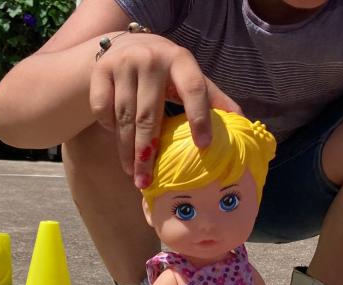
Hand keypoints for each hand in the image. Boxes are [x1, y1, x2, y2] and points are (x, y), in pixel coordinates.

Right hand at [89, 32, 240, 188]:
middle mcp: (151, 59)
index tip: (204, 147)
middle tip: (147, 180)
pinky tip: (117, 140)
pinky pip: (103, 110)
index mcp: (180, 60)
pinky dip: (109, 128)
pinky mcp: (101, 71)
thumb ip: (213, 98)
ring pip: (124, 117)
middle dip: (147, 153)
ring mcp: (123, 64)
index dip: (200, 118)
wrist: (125, 45)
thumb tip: (242, 122)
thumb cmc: (166, 71)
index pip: (194, 90)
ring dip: (127, 150)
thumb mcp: (190, 77)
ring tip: (132, 173)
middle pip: (149, 115)